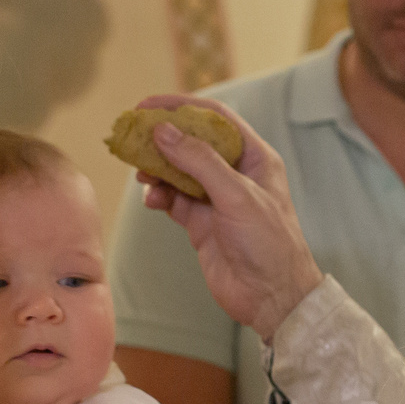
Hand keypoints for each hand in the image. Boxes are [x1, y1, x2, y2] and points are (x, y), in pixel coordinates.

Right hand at [130, 92, 322, 339]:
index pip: (215, 119)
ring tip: (140, 173)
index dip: (181, 107)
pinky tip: (151, 200)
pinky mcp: (201, 223)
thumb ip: (200, 161)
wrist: (272, 298)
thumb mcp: (236, 196)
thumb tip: (164, 130)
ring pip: (178, 171)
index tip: (148, 105)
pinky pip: (173, 200)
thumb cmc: (270, 243)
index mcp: (254, 157)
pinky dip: (159, 196)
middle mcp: (235, 173)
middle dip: (162, 137)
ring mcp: (216, 199)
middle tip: (132, 135)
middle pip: (192, 142)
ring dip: (157, 169)